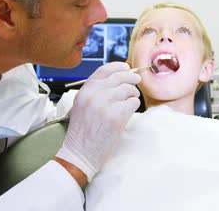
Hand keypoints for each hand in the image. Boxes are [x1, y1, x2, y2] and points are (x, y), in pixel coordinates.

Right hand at [56, 61, 140, 182]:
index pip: (103, 70)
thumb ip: (96, 91)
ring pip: (128, 89)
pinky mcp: (117, 116)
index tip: (126, 67)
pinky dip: (134, 105)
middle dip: (131, 78)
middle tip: (137, 81)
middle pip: (119, 78)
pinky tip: (129, 111)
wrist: (81, 152)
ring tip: (130, 101)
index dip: (117, 67)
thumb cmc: (84, 131)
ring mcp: (106, 105)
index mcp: (84, 91)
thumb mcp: (82, 105)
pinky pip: (133, 103)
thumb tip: (117, 77)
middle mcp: (94, 95)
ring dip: (133, 94)